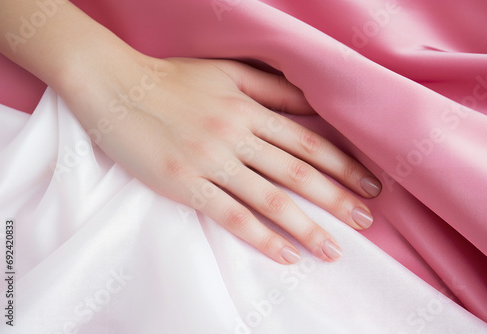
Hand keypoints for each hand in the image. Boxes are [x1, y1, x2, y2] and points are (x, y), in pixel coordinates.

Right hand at [62, 55, 380, 264]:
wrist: (117, 88)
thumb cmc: (172, 79)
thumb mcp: (227, 71)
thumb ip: (271, 87)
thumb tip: (312, 104)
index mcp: (249, 109)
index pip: (307, 142)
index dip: (343, 164)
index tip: (369, 185)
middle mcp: (237, 137)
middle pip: (297, 173)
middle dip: (337, 199)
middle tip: (366, 221)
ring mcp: (212, 162)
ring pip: (270, 199)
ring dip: (306, 228)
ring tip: (333, 250)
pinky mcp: (186, 185)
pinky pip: (230, 216)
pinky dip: (260, 237)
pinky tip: (284, 255)